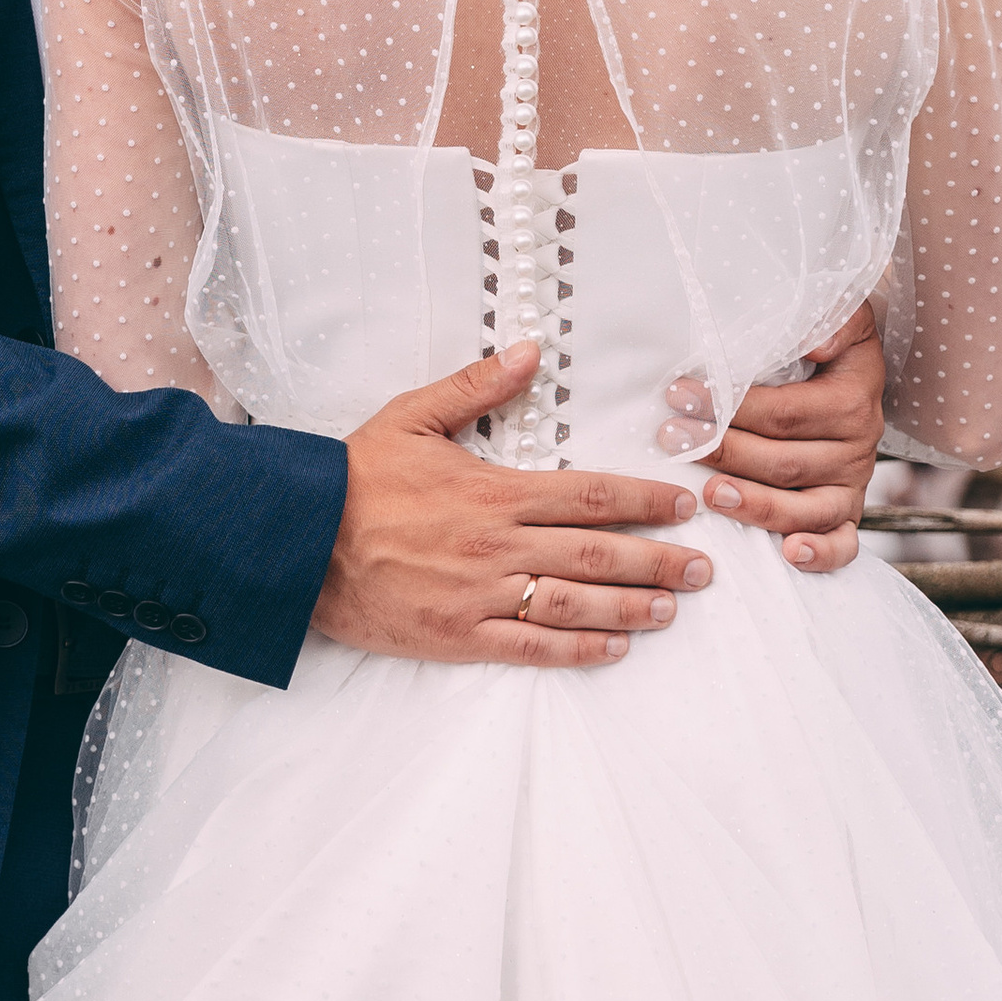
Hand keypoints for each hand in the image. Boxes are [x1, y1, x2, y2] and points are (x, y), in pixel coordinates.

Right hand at [317, 343, 711, 668]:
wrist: (295, 540)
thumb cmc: (353, 477)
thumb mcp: (412, 416)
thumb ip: (477, 386)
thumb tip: (531, 351)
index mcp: (494, 491)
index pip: (590, 494)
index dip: (645, 501)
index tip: (684, 505)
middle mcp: (498, 546)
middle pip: (598, 555)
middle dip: (659, 560)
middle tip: (706, 568)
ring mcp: (480, 596)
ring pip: (575, 605)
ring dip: (632, 606)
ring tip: (673, 607)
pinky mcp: (457, 637)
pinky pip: (531, 647)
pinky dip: (579, 649)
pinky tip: (614, 649)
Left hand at [662, 303, 885, 573]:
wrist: (852, 372)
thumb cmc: (825, 342)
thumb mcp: (836, 315)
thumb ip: (830, 317)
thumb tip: (815, 337)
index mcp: (853, 398)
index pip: (786, 411)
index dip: (731, 406)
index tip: (679, 394)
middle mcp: (858, 446)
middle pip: (785, 462)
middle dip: (723, 451)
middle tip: (671, 440)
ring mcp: (852, 485)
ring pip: (805, 508)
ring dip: (754, 504)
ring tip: (707, 494)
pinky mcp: (848, 513)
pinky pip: (844, 544)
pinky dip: (821, 554)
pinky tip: (787, 554)